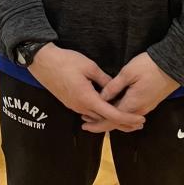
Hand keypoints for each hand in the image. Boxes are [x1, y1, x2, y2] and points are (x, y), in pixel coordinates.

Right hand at [29, 44, 144, 132]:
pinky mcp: (69, 103)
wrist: (42, 62)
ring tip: (126, 118)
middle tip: (138, 123)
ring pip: (96, 118)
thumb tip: (114, 89)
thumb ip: (104, 80)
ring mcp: (74, 106)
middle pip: (104, 120)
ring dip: (110, 119)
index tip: (141, 119)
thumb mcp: (89, 67)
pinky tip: (107, 110)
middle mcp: (81, 106)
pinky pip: (88, 113)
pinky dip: (100, 114)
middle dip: (122, 123)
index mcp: (87, 98)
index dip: (127, 118)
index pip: (112, 114)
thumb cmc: (66, 61)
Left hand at [80, 54, 178, 133]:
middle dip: (101, 123)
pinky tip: (112, 109)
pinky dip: (120, 115)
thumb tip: (101, 97)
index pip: (111, 119)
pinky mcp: (149, 103)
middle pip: (118, 123)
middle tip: (85, 120)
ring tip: (96, 116)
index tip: (84, 123)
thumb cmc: (149, 66)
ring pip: (125, 119)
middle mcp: (139, 110)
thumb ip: (113, 87)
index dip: (97, 123)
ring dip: (110, 119)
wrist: (173, 65)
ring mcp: (146, 108)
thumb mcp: (128, 73)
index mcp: (132, 104)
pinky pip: (131, 114)